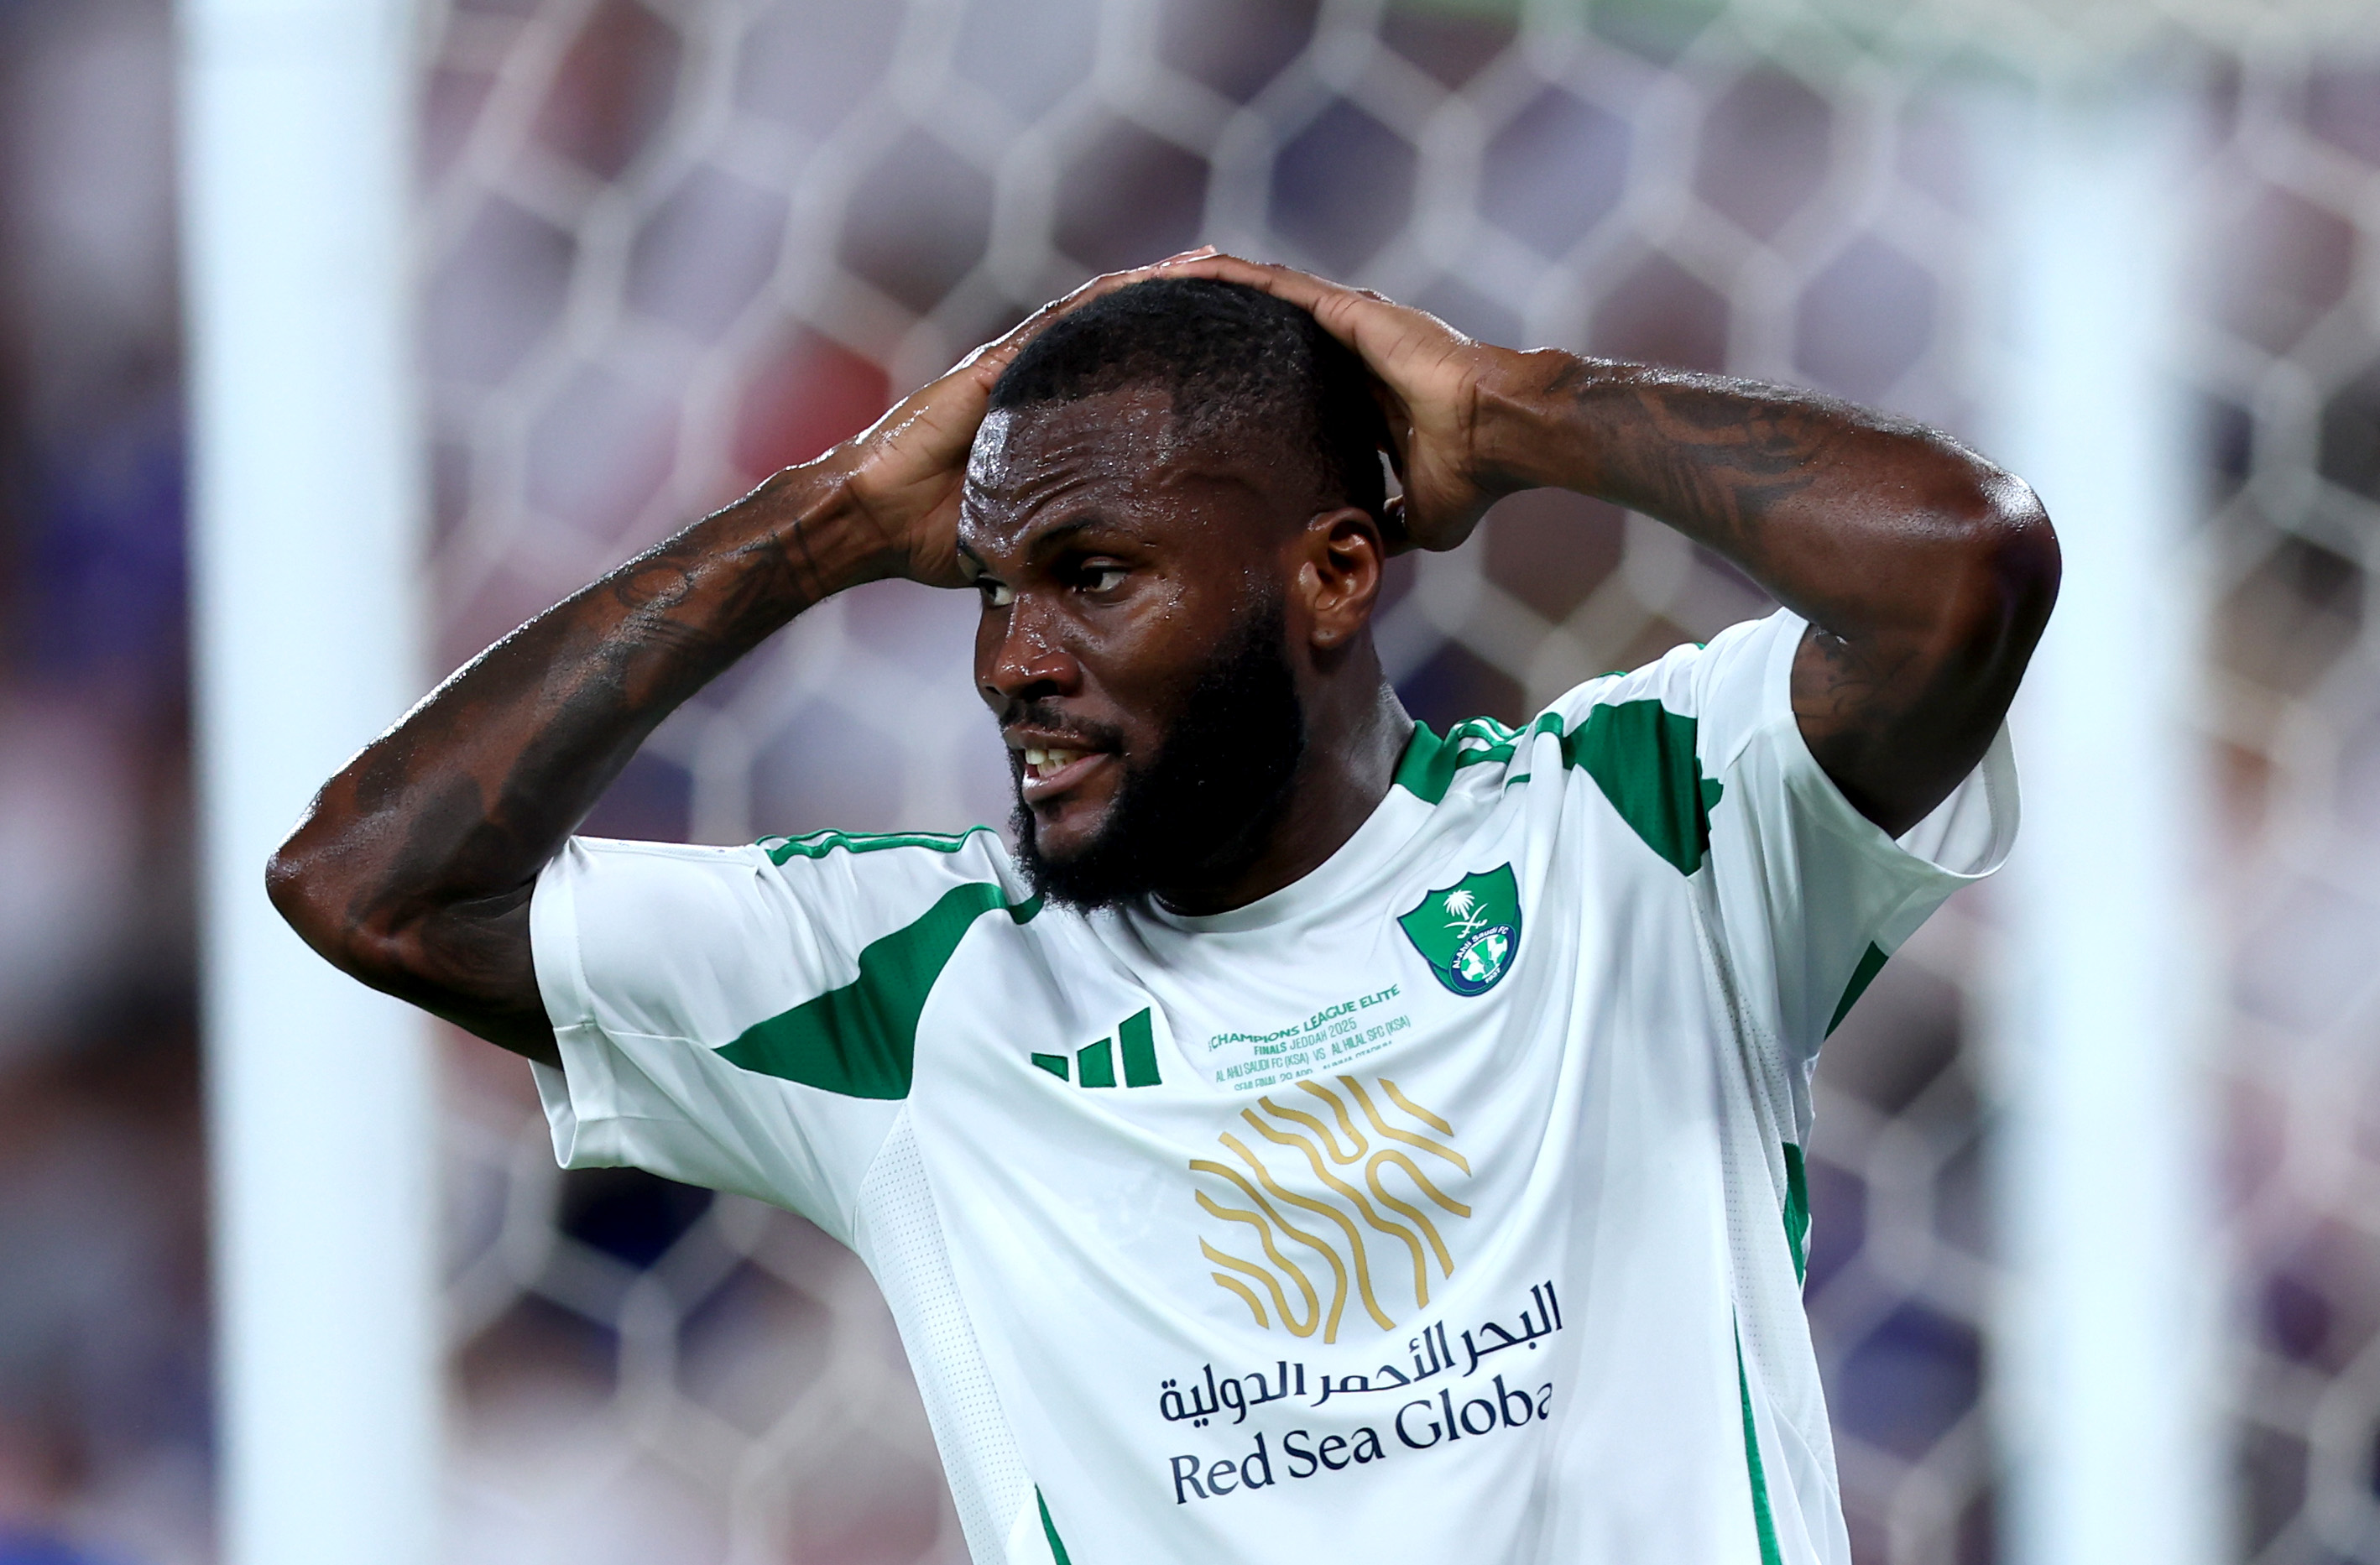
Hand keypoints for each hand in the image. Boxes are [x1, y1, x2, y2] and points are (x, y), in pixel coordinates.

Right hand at [817, 249, 1224, 587]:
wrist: (873, 521)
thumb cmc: (939, 538)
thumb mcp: (1030, 535)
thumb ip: (1075, 535)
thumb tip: (1130, 571)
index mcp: (1050, 419)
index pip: (1126, 378)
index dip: (1176, 358)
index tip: (1234, 348)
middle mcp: (1038, 379)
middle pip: (1122, 331)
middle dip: (1181, 307)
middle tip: (1247, 290)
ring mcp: (1017, 364)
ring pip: (1102, 310)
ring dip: (1159, 285)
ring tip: (1220, 266)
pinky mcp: (998, 362)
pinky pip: (1065, 318)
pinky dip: (1114, 295)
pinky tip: (1159, 276)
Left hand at [1156, 253, 1519, 551]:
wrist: (1501, 436)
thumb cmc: (1473, 476)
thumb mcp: (1419, 517)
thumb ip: (1384, 523)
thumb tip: (1359, 553)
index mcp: (1360, 392)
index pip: (1287, 377)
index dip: (1244, 377)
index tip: (1200, 389)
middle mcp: (1350, 349)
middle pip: (1263, 328)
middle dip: (1214, 323)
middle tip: (1158, 324)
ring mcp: (1347, 323)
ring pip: (1260, 295)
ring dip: (1208, 288)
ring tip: (1152, 282)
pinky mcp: (1345, 310)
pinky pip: (1272, 284)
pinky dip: (1227, 276)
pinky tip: (1181, 268)